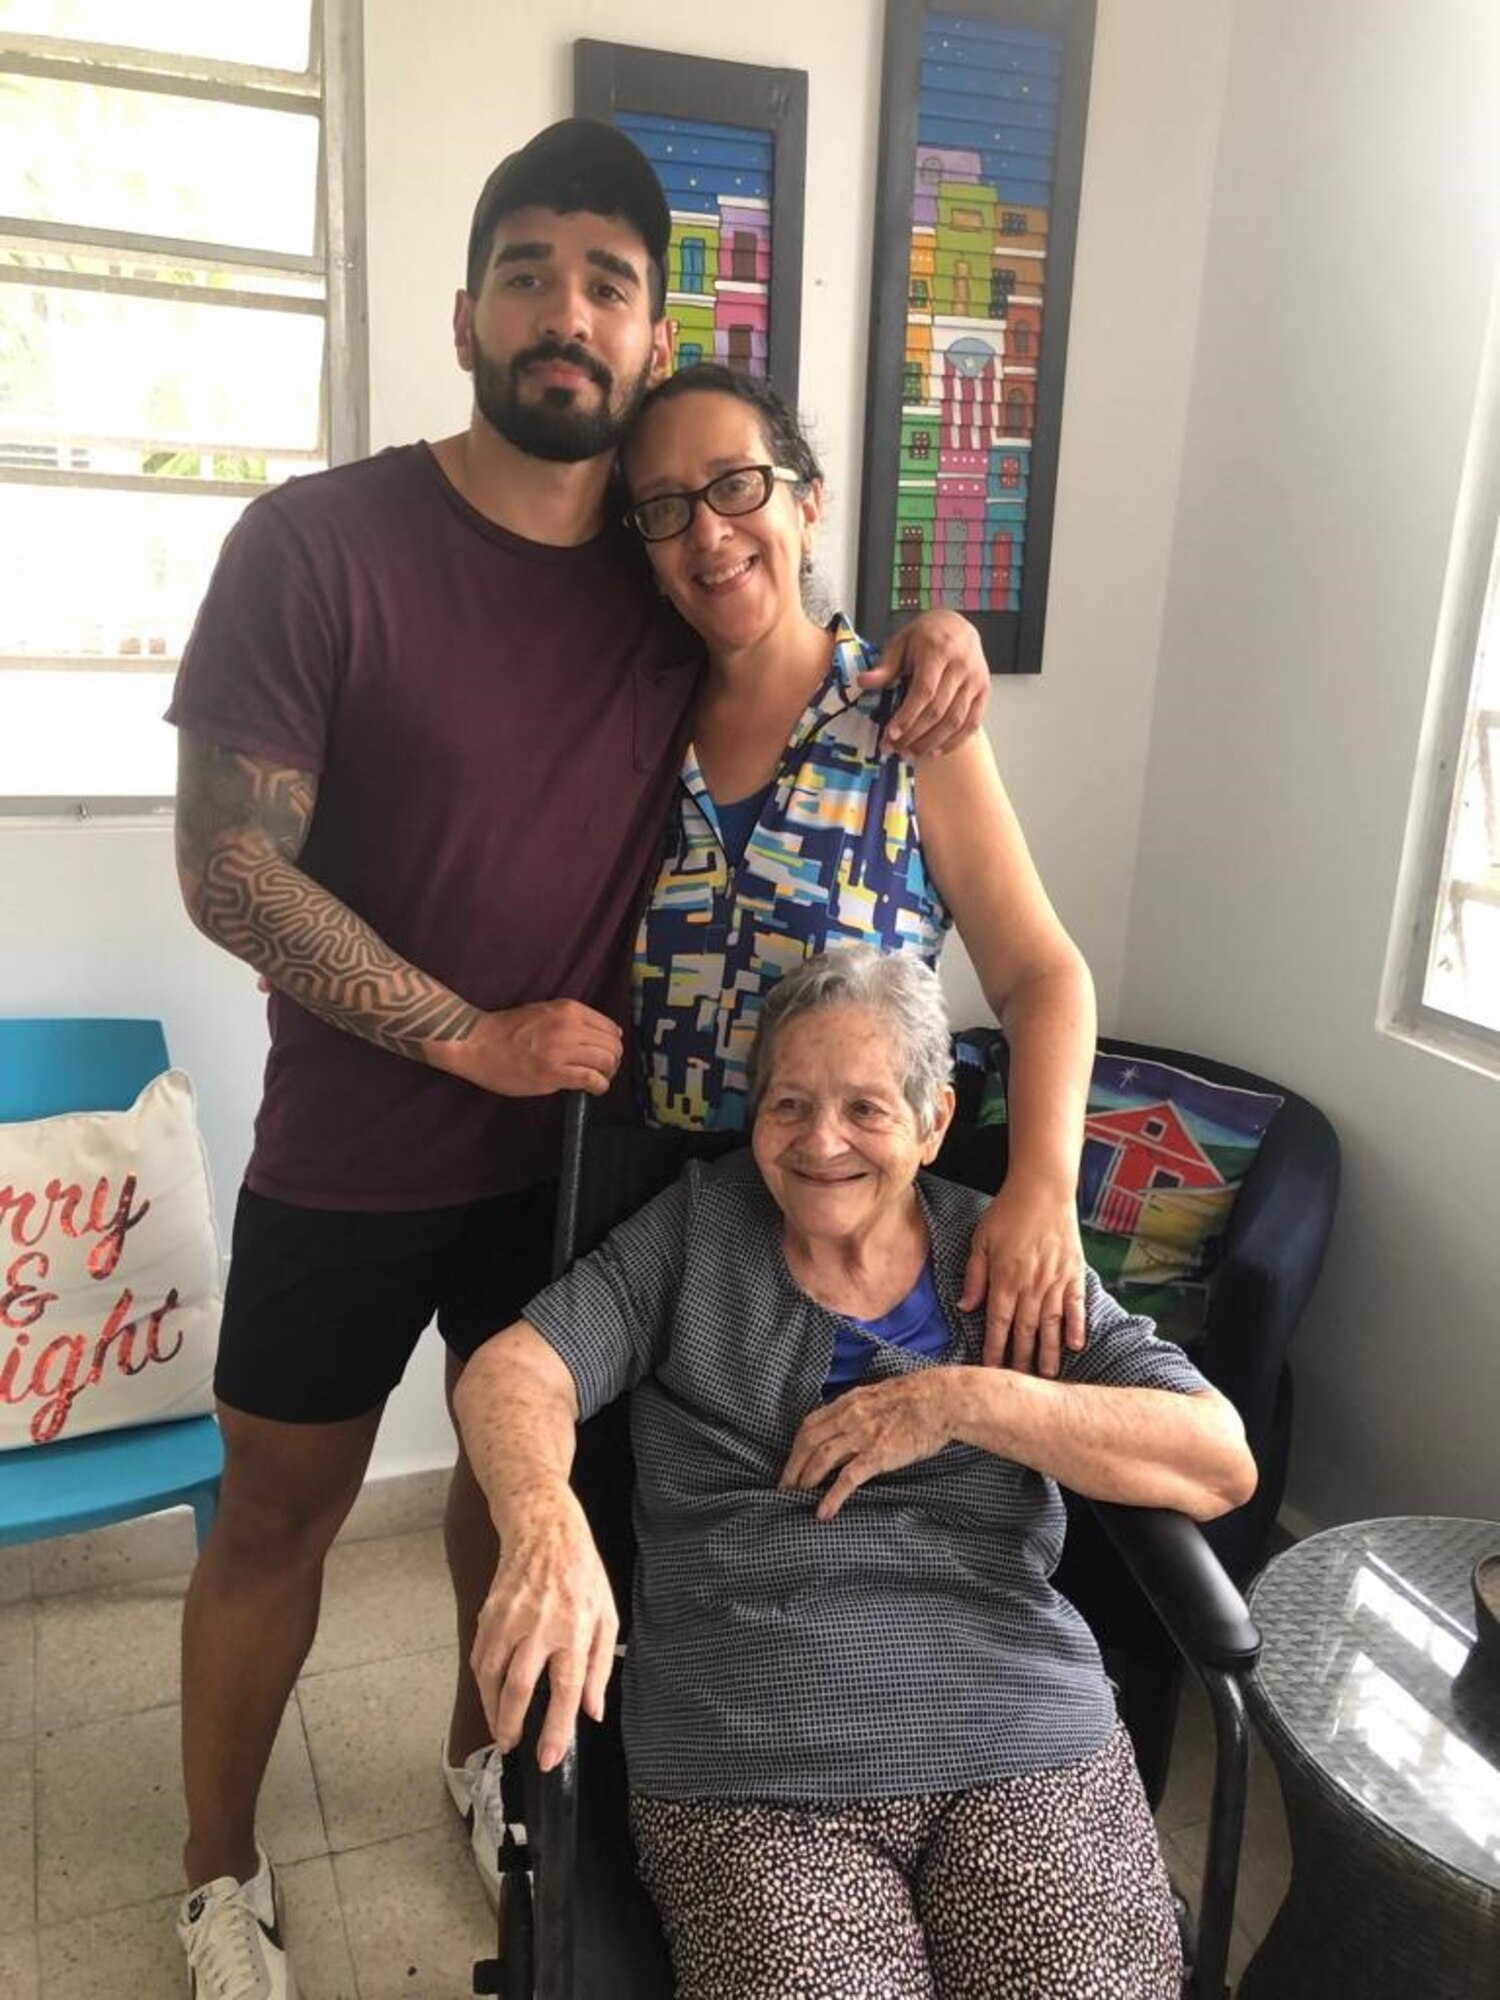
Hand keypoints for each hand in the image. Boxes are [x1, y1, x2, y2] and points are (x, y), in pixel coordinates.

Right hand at [450, 1000, 623, 1096]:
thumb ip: (571, 1021)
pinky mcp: (554, 1073)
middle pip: (612, 1046)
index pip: (610, 1028)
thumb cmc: (506, 1030)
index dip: (611, 1044)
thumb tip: (596, 1038)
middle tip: (604, 1070)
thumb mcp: (544, 1012)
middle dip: (613, 1061)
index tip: (605, 1053)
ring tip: (597, 1080)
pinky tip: (593, 1089)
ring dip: (607, 1074)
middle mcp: (569, 1027)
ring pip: (607, 1062)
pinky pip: (593, 1080)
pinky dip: (599, 1086)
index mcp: (568, 1010)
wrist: (476, 1043)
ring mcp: (561, 1050)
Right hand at [470, 1496, 617, 1771]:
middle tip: (512, 1746)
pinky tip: (490, 1693)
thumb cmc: (581, 1571)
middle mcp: (539, 1625)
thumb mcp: (607, 1615)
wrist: (544, 1529)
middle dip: (511, 1726)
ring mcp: (509, 1618)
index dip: (555, 1729)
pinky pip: (479, 1657)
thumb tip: (592, 1711)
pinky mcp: (489, 1613)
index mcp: (574, 1628)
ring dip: (491, 1709)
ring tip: (500, 1728)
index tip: (547, 1758)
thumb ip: (600, 1666)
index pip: (565, 1690)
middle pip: (518, 1688)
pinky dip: (482, 1682)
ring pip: (490, 1676)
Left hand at [780, 1372, 954, 1519]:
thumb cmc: (916, 1398)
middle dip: (792, 1466)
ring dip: (805, 1480)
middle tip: (784, 1487)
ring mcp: (862, 1437)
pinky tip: (823, 1512)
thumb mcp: (878, 1396)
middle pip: (808, 1443)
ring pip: (821, 1459)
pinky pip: (847, 1478)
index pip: (809, 1425)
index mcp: (848, 1403)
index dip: (795, 1447)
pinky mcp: (878, 1455)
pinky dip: (832, 1496)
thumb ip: (858, 1409)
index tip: (790, 1463)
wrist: (941, 1400)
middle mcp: (849, 1418)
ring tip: (797, 1498)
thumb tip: (845, 1424)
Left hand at [858, 608, 989, 757]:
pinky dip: (953, 743)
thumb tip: (863, 682)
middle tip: (894, 749)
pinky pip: (971, 724)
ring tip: (910, 754)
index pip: (924, 690)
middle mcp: (961, 666)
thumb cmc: (925, 636)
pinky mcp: (984, 693)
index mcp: (938, 651)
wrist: (958, 626)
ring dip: (931, 743)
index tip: (891, 734)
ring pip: (955, 721)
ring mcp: (976, 681)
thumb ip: (885, 666)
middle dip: (914, 735)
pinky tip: (934, 751)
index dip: (908, 716)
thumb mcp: (900, 643)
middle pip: (938, 710)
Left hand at [958, 1180, 1086, 1374]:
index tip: (990, 1373)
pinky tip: (1076, 1346)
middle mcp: (1030, 1286)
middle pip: (1025, 1331)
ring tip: (1048, 1376)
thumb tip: (965, 1307)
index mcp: (1004, 1279)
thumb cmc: (1008, 1212)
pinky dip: (1077, 1326)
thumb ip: (975, 1276)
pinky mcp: (1074, 1273)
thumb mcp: (980, 1241)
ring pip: (1051, 1325)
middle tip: (1020, 1386)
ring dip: (1049, 1352)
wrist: (1043, 1189)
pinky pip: (1077, 1306)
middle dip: (1021, 1360)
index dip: (993, 1350)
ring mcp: (1055, 1281)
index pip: (997, 1324)